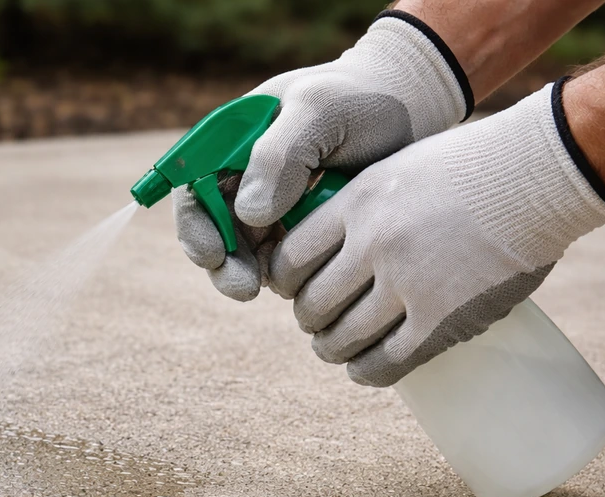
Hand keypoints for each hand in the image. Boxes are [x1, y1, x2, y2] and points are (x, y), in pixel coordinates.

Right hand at [175, 11, 470, 300]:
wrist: (412, 112)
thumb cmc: (363, 100)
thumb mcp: (321, 111)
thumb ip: (280, 155)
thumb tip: (248, 214)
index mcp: (230, 141)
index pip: (192, 187)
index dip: (196, 225)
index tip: (215, 254)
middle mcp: (241, 176)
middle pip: (212, 229)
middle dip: (223, 264)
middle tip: (244, 289)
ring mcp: (268, 207)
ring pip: (243, 253)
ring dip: (252, 275)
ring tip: (279, 287)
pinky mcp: (296, 231)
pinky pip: (280, 263)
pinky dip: (288, 275)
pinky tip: (311, 279)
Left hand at [271, 81, 604, 386]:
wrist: (540, 175)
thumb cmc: (470, 166)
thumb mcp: (396, 168)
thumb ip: (359, 206)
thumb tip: (326, 244)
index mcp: (358, 203)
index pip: (289, 259)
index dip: (283, 282)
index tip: (291, 288)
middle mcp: (376, 245)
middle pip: (311, 304)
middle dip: (309, 318)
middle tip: (317, 319)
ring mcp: (409, 285)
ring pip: (342, 339)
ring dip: (331, 348)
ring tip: (335, 346)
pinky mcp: (442, 321)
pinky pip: (386, 363)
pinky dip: (366, 371)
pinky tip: (364, 368)